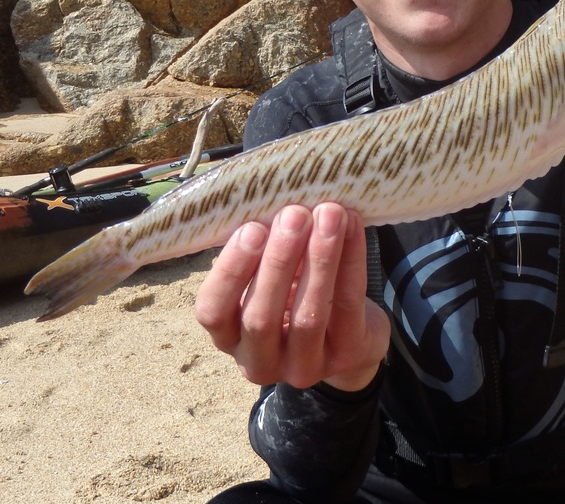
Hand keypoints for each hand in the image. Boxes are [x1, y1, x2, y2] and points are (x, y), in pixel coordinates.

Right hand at [194, 203, 390, 391]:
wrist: (351, 336)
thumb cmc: (295, 294)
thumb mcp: (269, 278)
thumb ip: (261, 250)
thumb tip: (268, 198)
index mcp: (229, 337)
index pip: (213, 311)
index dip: (230, 271)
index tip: (251, 228)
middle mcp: (259, 361)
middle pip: (260, 316)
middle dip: (279, 260)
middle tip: (294, 214)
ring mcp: (303, 366)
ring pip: (308, 315)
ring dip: (319, 258)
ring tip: (329, 214)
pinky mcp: (346, 356)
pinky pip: (348, 305)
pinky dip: (351, 260)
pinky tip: (351, 226)